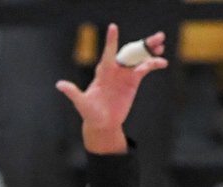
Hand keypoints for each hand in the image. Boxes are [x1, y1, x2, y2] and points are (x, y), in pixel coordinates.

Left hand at [56, 24, 166, 152]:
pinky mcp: (133, 81)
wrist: (102, 123)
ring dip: (150, 50)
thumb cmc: (90, 113)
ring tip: (162, 43)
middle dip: (142, 44)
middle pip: (129, 52)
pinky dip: (153, 65)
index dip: (111, 41)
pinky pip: (144, 69)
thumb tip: (59, 85)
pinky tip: (163, 63)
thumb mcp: (82, 104)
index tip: (113, 27)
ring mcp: (125, 74)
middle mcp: (115, 69)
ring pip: (138, 57)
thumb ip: (73, 93)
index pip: (108, 53)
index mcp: (103, 71)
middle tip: (156, 36)